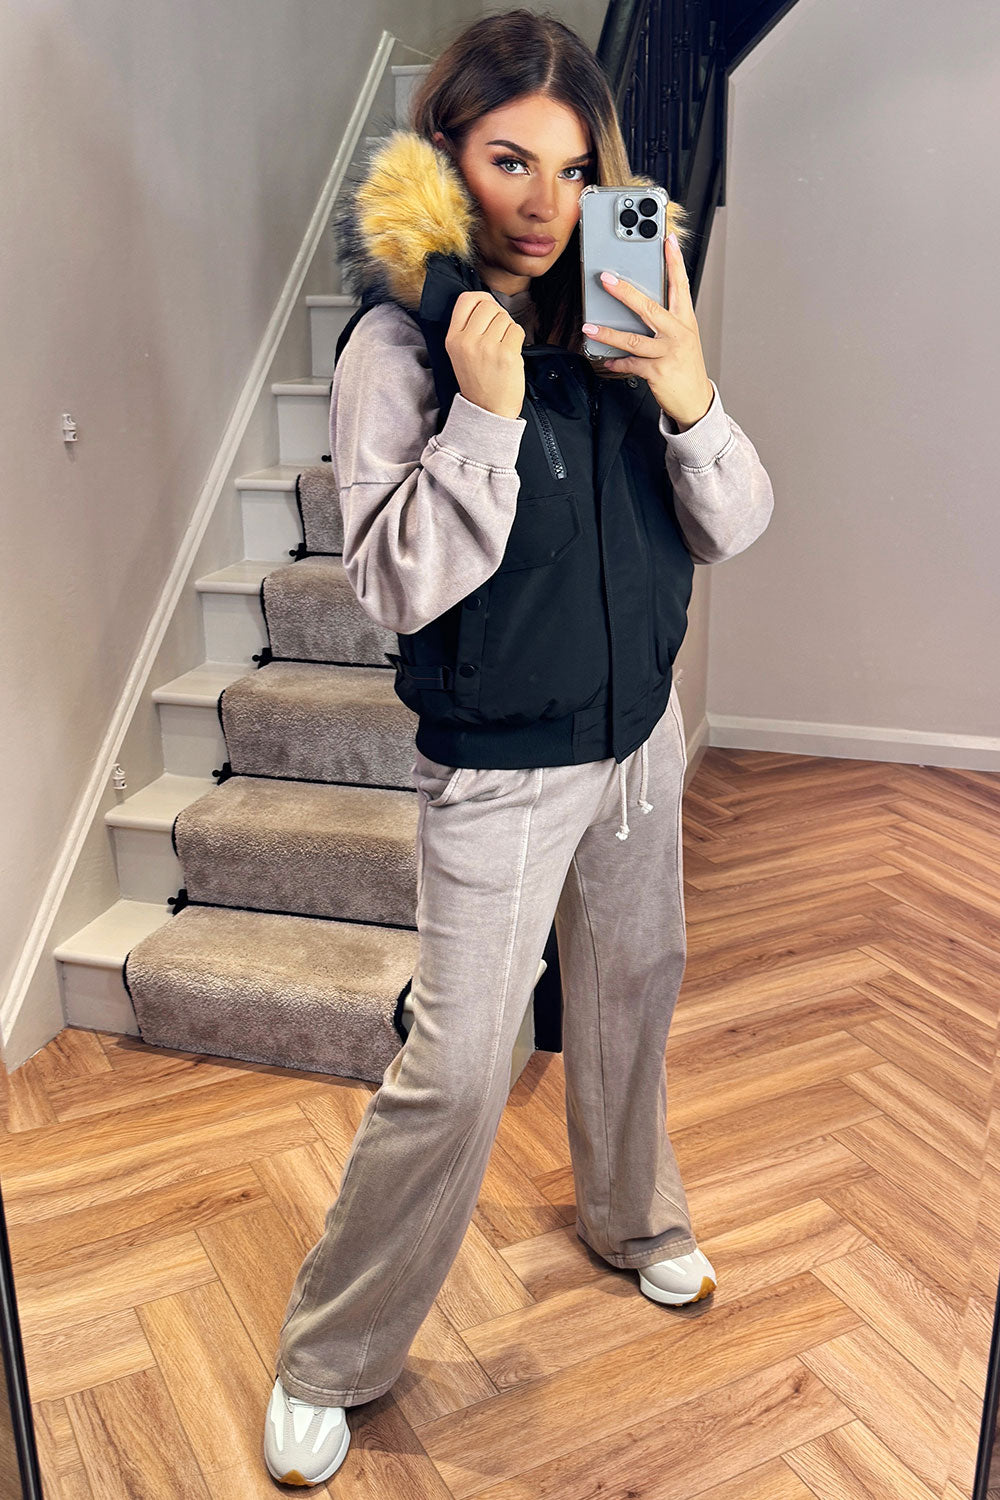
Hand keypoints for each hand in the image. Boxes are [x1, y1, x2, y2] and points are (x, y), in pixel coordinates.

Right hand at [445, 291, 525, 420]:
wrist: (488, 411)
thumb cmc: (478, 382)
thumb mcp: (460, 353)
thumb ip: (467, 328)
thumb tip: (486, 302)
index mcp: (453, 339)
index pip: (466, 299)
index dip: (481, 299)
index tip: (488, 308)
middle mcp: (468, 341)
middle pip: (489, 305)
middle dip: (498, 315)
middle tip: (498, 333)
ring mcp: (488, 347)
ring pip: (505, 317)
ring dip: (508, 329)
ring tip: (502, 347)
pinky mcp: (506, 354)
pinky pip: (517, 330)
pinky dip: (517, 339)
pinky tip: (510, 353)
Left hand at [581, 234, 713, 429]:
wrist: (695, 399)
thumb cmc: (685, 365)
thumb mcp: (682, 337)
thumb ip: (666, 319)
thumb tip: (639, 303)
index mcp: (685, 320)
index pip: (680, 284)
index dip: (675, 261)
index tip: (668, 239)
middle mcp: (677, 333)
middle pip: (649, 308)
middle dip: (625, 292)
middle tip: (606, 279)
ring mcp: (667, 353)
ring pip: (633, 339)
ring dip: (608, 333)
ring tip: (589, 327)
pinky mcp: (657, 372)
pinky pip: (630, 364)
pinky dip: (616, 362)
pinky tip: (606, 359)